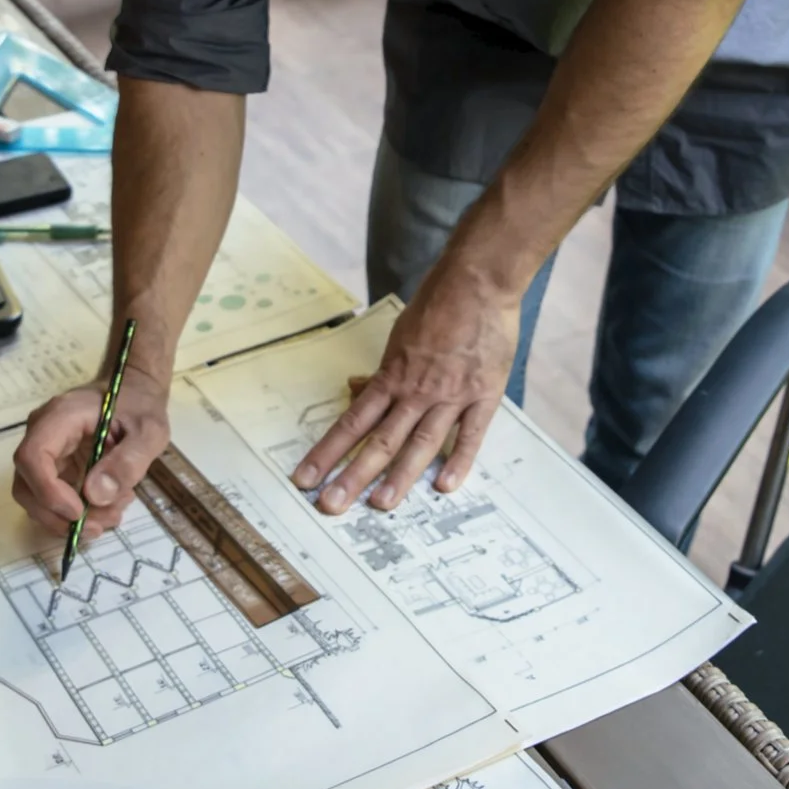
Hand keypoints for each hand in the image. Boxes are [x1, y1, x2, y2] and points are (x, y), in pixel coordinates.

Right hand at [11, 369, 172, 538]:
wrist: (134, 390)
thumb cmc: (141, 405)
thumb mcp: (149, 432)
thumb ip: (128, 461)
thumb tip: (95, 496)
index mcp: (61, 417)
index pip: (32, 457)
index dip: (48, 492)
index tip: (79, 512)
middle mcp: (43, 433)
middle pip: (26, 485)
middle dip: (59, 516)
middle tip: (100, 526)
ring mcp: (45, 451)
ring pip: (36, 498)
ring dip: (69, 519)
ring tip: (113, 514)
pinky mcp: (54, 466)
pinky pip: (52, 498)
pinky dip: (76, 513)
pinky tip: (109, 508)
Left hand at [295, 265, 515, 513]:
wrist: (477, 283)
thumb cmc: (436, 305)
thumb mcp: (398, 336)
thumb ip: (382, 371)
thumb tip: (358, 389)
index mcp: (391, 377)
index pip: (352, 423)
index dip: (327, 453)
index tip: (306, 478)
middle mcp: (415, 391)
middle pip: (380, 441)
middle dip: (353, 475)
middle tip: (332, 505)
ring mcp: (450, 395)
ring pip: (420, 443)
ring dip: (399, 477)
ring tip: (380, 504)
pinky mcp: (483, 395)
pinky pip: (470, 434)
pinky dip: (458, 460)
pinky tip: (445, 486)